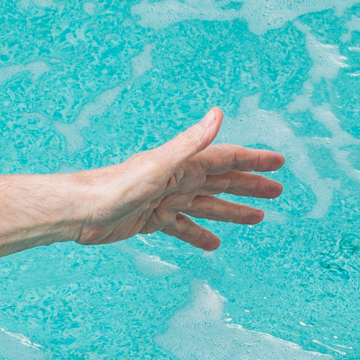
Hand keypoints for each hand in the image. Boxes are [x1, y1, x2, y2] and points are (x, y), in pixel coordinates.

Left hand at [71, 108, 284, 251]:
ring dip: (232, 212)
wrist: (80, 212)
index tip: (280, 162)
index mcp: (183, 165)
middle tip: (278, 191)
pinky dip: (199, 235)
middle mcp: (177, 180)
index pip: (228, 159)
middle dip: (251, 186)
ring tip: (258, 219)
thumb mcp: (158, 165)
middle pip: (222, 182)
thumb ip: (189, 143)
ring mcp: (165, 201)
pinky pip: (182, 228)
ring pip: (207, 206)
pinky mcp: (150, 221)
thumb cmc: (114, 187)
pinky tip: (213, 245)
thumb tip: (217, 114)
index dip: (255, 160)